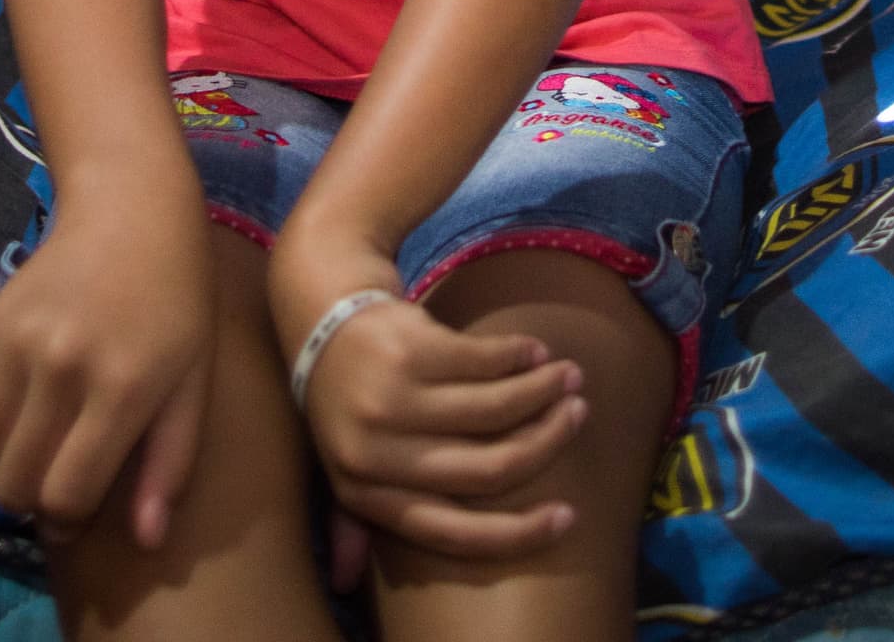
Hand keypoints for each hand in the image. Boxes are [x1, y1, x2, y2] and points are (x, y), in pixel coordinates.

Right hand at [0, 191, 212, 545]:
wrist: (128, 215)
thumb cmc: (176, 306)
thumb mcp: (192, 384)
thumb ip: (169, 465)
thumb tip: (148, 541)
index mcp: (121, 388)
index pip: (65, 494)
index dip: (69, 519)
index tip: (80, 508)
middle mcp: (61, 368)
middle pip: (15, 482)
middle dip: (34, 499)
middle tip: (58, 477)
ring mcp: (16, 345)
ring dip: (5, 466)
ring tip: (39, 444)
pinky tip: (16, 412)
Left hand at [272, 221, 587, 560]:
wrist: (317, 311)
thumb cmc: (343, 396)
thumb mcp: (338, 462)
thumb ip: (352, 520)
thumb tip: (343, 582)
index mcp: (365, 491)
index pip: (449, 531)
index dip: (517, 532)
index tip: (567, 517)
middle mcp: (376, 453)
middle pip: (488, 468)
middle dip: (546, 444)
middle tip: (577, 417)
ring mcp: (392, 399)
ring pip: (496, 409)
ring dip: (545, 392)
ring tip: (568, 378)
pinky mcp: (410, 349)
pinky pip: (487, 360)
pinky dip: (520, 355)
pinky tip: (535, 351)